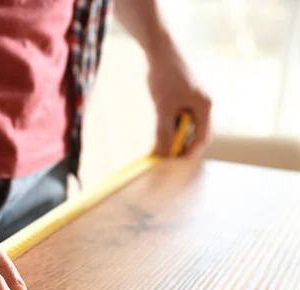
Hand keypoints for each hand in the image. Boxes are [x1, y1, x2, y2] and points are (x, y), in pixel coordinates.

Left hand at [147, 41, 212, 156]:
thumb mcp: (163, 107)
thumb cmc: (165, 77)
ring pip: (188, 128)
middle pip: (197, 135)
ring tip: (158, 147)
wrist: (161, 51)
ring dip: (175, 138)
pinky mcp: (185, 98)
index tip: (172, 164)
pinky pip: (181, 119)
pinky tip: (158, 132)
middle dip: (182, 148)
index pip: (202, 139)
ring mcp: (196, 101)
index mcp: (205, 107)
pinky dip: (171, 128)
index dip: (188, 153)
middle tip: (164, 158)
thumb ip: (164, 131)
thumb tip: (163, 154)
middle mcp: (204, 105)